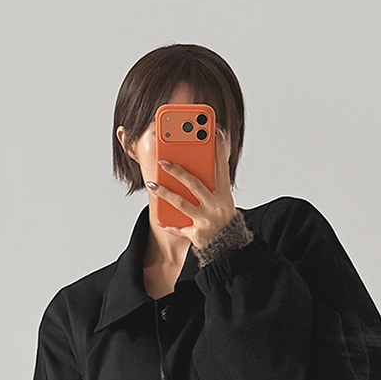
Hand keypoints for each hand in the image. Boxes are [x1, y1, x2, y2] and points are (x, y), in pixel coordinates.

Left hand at [147, 128, 236, 249]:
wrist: (228, 247)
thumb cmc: (222, 219)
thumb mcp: (223, 200)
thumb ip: (212, 183)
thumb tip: (197, 163)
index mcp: (224, 195)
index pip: (221, 168)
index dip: (218, 150)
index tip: (212, 132)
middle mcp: (216, 206)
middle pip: (194, 184)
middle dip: (177, 171)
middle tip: (162, 161)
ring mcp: (206, 221)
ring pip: (182, 204)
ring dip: (165, 193)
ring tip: (151, 184)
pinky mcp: (198, 235)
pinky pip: (180, 229)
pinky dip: (169, 225)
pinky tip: (160, 219)